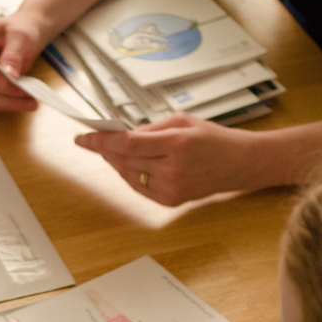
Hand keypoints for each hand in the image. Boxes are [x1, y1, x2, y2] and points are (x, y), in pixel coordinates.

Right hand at [0, 14, 43, 111]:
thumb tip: (9, 76)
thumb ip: (14, 54)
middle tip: (31, 94)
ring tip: (32, 102)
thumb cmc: (19, 31)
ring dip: (9, 101)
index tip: (13, 79)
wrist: (20, 38)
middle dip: (6, 89)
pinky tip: (24, 103)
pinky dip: (8, 104)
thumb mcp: (22, 36)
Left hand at [74, 113, 262, 205]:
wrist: (238, 164)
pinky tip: (126, 164)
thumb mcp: (182, 120)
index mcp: (177, 144)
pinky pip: (138, 187)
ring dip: (115, 162)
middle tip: (92, 140)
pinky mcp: (170, 201)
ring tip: (109, 150)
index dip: (101, 141)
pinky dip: (128, 175)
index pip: (128, 143)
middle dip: (105, 150)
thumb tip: (122, 135)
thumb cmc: (213, 139)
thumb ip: (150, 127)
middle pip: (125, 160)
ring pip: (128, 175)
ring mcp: (171, 188)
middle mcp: (173, 170)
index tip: (83, 137)